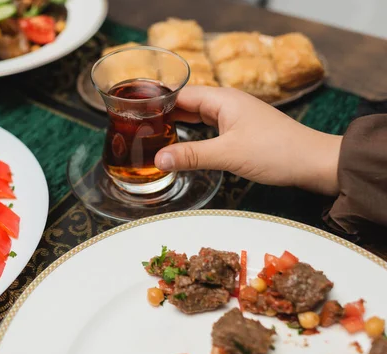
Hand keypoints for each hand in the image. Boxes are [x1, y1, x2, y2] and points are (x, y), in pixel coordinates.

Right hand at [155, 87, 341, 195]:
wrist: (314, 163)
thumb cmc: (276, 152)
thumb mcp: (228, 154)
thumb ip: (191, 156)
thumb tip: (158, 158)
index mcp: (223, 99)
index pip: (181, 94)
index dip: (158, 102)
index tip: (136, 112)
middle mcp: (228, 103)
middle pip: (188, 103)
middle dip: (165, 113)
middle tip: (139, 127)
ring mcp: (235, 117)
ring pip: (198, 116)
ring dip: (179, 124)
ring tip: (155, 135)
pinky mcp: (241, 131)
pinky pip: (209, 127)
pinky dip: (194, 134)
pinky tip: (184, 144)